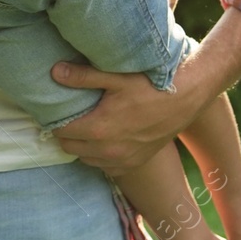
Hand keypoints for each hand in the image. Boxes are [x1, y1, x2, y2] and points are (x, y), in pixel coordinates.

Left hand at [47, 61, 206, 175]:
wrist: (186, 98)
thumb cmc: (151, 84)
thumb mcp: (116, 77)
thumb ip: (83, 77)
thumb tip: (54, 72)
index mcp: (100, 129)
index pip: (61, 131)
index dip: (54, 120)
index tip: (54, 109)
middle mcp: (109, 150)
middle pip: (70, 147)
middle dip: (65, 132)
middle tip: (69, 116)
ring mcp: (123, 160)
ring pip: (86, 159)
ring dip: (81, 145)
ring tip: (85, 126)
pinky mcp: (134, 163)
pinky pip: (105, 167)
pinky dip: (99, 156)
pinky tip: (102, 139)